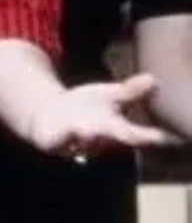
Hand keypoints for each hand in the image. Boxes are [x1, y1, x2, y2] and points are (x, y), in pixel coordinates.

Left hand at [23, 74, 174, 157]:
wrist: (50, 114)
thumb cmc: (87, 107)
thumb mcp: (108, 95)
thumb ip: (130, 91)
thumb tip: (153, 78)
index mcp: (117, 128)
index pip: (141, 134)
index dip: (157, 137)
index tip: (171, 138)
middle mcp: (101, 139)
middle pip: (116, 140)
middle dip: (126, 137)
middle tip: (133, 134)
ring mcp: (78, 143)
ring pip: (87, 142)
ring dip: (90, 136)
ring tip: (89, 127)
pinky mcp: (56, 143)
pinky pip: (60, 141)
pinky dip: (65, 136)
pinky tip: (70, 128)